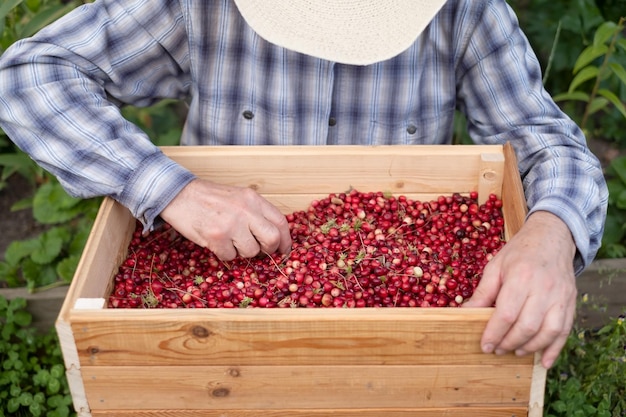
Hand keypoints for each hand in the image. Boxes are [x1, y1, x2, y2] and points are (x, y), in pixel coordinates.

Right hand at [160, 179, 291, 259]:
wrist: (178, 194)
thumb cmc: (210, 199)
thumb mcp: (238, 197)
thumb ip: (256, 213)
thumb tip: (274, 238)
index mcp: (253, 199)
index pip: (281, 222)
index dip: (286, 240)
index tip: (283, 250)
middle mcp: (245, 210)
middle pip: (272, 239)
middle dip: (268, 250)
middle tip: (259, 251)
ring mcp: (231, 223)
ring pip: (251, 251)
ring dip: (241, 252)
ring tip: (229, 240)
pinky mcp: (216, 236)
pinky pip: (230, 257)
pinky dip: (224, 254)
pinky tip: (216, 241)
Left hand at [462, 211, 576, 367]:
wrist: (551, 238)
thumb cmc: (519, 253)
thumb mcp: (495, 267)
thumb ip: (483, 292)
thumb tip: (466, 313)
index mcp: (521, 277)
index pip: (507, 313)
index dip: (494, 333)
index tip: (485, 345)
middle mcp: (543, 288)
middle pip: (527, 326)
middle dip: (509, 342)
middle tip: (497, 349)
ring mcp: (560, 297)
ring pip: (548, 332)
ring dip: (530, 347)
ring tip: (515, 351)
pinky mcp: (570, 302)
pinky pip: (565, 331)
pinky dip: (555, 349)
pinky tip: (543, 361)